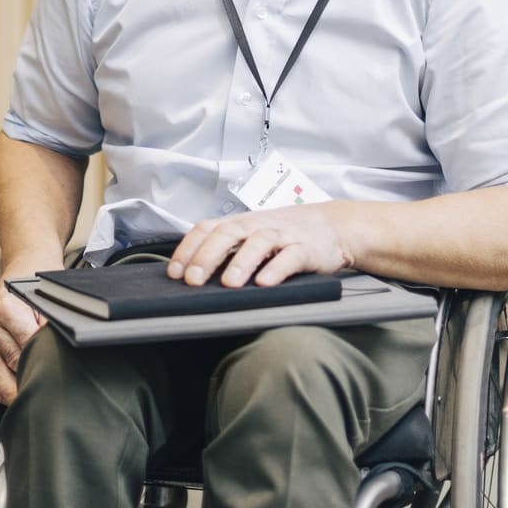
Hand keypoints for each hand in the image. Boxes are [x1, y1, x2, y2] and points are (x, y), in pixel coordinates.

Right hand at [0, 270, 46, 403]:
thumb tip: (56, 352)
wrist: (25, 265)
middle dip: (26, 383)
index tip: (56, 378)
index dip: (42, 361)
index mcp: (5, 308)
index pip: (26, 345)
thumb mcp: (49, 298)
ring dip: (10, 392)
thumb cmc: (40, 282)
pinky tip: (9, 398)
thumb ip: (49, 326)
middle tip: (45, 400)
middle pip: (10, 363)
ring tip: (26, 406)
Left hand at [167, 203, 353, 288]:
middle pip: (228, 233)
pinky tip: (265, 284)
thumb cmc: (286, 235)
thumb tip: (192, 276)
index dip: (188, 249)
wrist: (333, 226)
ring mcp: (282, 236)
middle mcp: (257, 226)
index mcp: (240, 223)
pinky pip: (290, 257)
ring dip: (241, 262)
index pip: (207, 229)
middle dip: (207, 256)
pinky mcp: (306, 249)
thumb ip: (227, 250)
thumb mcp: (252, 236)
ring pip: (258, 243)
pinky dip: (276, 269)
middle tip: (193, 280)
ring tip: (229, 283)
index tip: (174, 272)